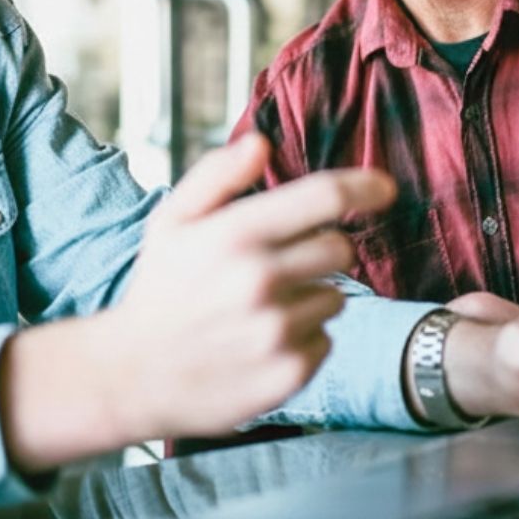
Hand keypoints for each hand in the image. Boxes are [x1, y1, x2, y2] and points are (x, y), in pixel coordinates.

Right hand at [97, 133, 393, 441]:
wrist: (133, 376)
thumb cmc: (159, 290)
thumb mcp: (171, 220)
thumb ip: (217, 175)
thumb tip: (262, 143)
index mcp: (235, 235)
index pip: (324, 197)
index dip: (365, 187)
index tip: (385, 189)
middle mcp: (260, 280)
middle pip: (339, 248)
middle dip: (319, 252)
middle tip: (277, 267)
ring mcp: (277, 330)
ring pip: (335, 298)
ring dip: (309, 298)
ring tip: (260, 310)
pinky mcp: (288, 373)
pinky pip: (326, 342)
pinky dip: (304, 340)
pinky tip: (262, 343)